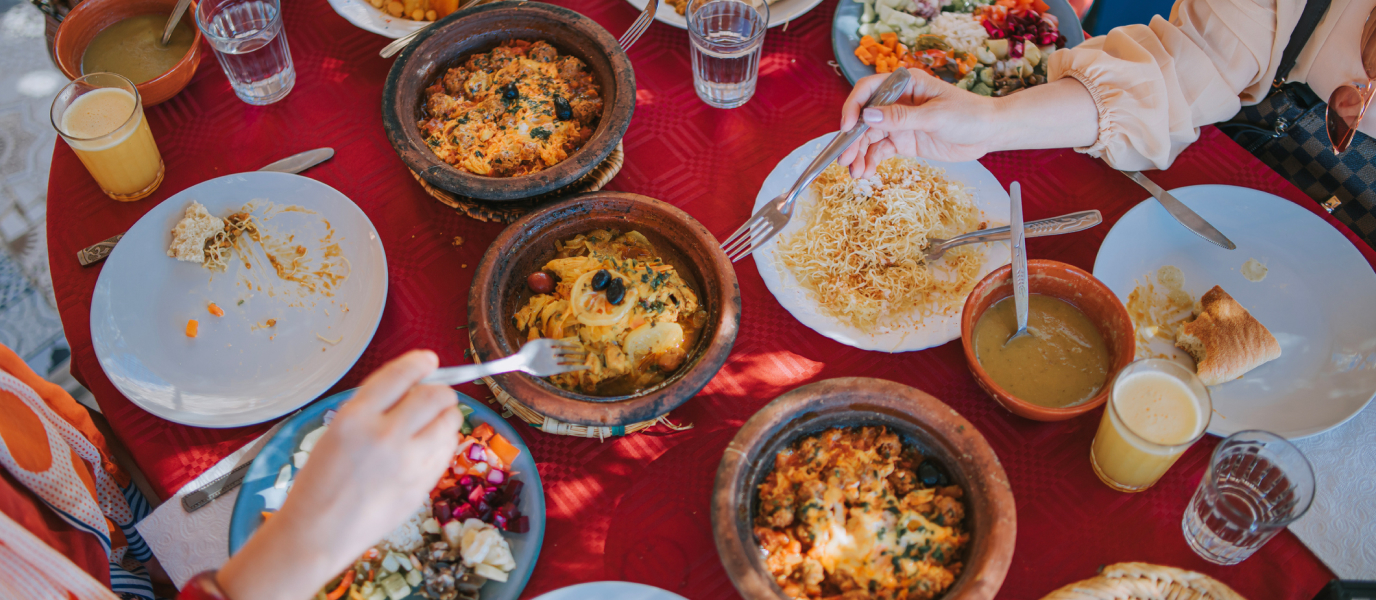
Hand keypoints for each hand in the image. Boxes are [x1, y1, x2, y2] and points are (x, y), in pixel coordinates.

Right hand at [218, 350, 461, 599]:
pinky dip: (444, 444)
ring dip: (446, 417)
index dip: (420, 363)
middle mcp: (383, 436)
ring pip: (448, 423)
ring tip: (434, 422)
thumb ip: (374, 410)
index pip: (400, 375)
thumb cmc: (320, 483)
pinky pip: (446, 452)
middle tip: (438, 396)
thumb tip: (413, 388)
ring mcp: (406, 463)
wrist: (315, 535)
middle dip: (441, 392)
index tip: (429, 360)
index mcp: (354, 417)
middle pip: (435, 396)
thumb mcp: (336, 433)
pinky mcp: (420, 485)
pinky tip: (429, 448)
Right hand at [838, 69, 999, 178]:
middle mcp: (897, 101)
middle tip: (843, 159)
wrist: (988, 133)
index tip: (847, 127)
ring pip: (869, 137)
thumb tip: (868, 116)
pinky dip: (871, 161)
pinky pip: (881, 150)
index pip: (868, 90)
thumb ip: (901, 117)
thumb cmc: (968, 114)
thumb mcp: (935, 116)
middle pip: (864, 118)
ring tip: (855, 173)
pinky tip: (867, 172)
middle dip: (852, 139)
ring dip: (859, 154)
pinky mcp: (904, 140)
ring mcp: (899, 122)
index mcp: (904, 84)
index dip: (854, 107)